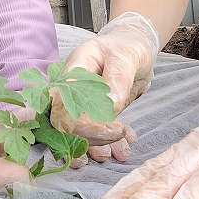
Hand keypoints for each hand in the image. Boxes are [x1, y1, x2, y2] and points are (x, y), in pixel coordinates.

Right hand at [51, 12, 159, 162]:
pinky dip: (106, 144)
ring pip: (75, 131)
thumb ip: (118, 79)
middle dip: (87, 138)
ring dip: (96, 146)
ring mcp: (78, 100)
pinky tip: (122, 148)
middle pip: (64, 120)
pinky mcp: (89, 112)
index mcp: (74, 67)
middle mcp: (70, 86)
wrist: (135, 47)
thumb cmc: (128, 46)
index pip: (62, 99)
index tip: (112, 127)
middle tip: (117, 140)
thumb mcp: (127, 57)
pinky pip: (90, 133)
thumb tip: (111, 106)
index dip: (80, 120)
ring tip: (119, 152)